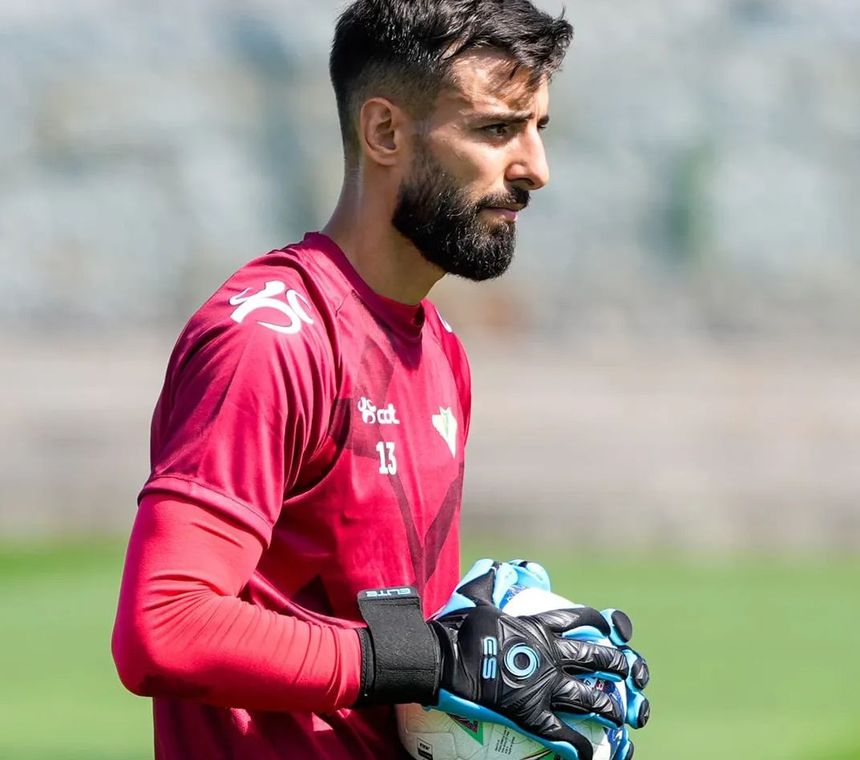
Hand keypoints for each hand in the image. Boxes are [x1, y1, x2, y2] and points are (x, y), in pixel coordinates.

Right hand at [430, 562, 631, 759]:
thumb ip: (490, 580)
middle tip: (633, 672)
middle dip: (618, 664)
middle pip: (595, 657)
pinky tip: (589, 755)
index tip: (609, 627)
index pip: (577, 619)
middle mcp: (550, 655)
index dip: (596, 621)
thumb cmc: (459, 629)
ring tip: (622, 715)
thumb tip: (498, 566)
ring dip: (609, 707)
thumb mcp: (475, 596)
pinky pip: (562, 733)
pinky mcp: (532, 714)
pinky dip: (578, 747)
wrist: (447, 660)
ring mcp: (544, 686)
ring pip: (588, 697)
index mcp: (537, 627)